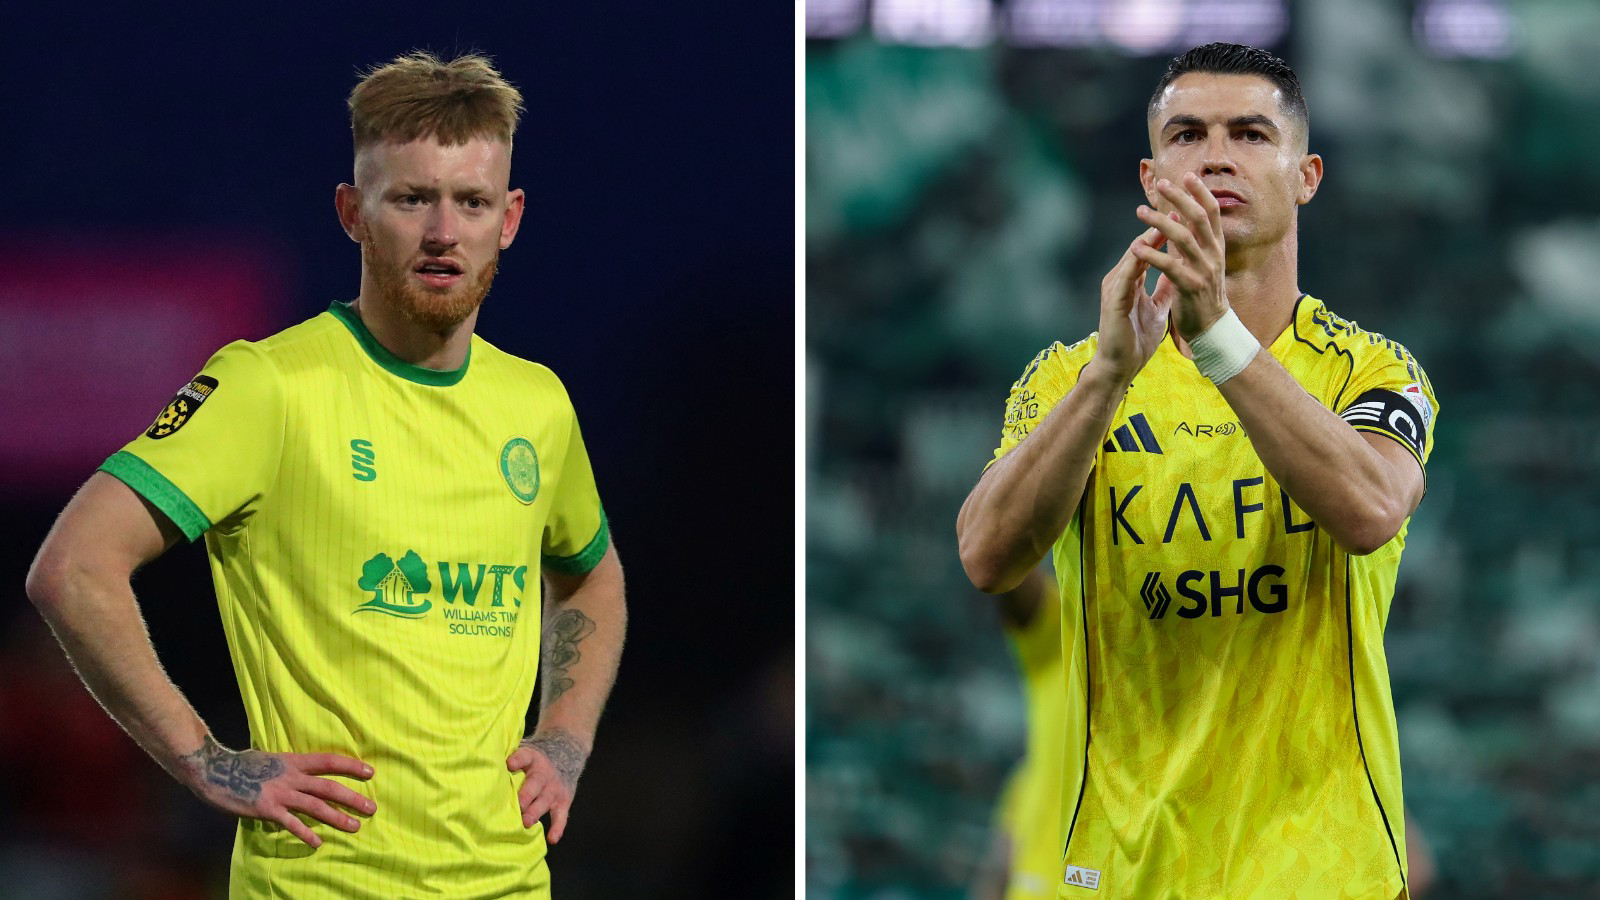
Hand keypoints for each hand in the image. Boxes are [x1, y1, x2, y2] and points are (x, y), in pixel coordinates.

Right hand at [179, 736, 374, 847]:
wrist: (215, 770)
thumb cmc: (243, 764)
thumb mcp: (273, 758)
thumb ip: (291, 766)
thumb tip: (305, 769)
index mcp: (294, 761)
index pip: (329, 761)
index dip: (351, 766)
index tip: (370, 772)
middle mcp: (292, 776)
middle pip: (329, 787)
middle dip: (353, 798)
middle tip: (372, 808)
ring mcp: (280, 793)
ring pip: (316, 806)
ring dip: (337, 817)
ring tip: (355, 826)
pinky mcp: (267, 809)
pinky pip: (291, 823)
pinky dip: (305, 833)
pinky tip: (318, 843)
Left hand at [507, 727, 589, 842]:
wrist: (565, 755)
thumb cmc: (533, 761)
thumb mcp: (523, 751)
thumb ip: (507, 756)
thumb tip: (479, 761)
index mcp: (532, 758)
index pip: (525, 756)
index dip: (518, 760)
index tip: (509, 764)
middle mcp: (544, 774)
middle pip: (535, 784)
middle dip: (525, 796)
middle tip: (517, 806)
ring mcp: (554, 788)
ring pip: (545, 801)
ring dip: (535, 812)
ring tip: (526, 823)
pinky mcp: (563, 801)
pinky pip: (561, 816)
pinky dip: (558, 827)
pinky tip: (552, 838)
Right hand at [1093, 224, 1173, 384]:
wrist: (1119, 367)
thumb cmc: (1136, 339)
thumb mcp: (1158, 308)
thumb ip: (1165, 289)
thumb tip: (1178, 271)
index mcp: (1131, 279)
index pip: (1150, 247)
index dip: (1167, 228)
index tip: (1185, 211)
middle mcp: (1120, 278)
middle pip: (1140, 243)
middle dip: (1157, 222)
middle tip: (1174, 201)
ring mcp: (1115, 287)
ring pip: (1133, 254)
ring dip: (1148, 236)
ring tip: (1165, 219)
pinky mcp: (1113, 300)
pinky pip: (1127, 275)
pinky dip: (1138, 260)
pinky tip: (1148, 249)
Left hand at [1133, 172, 1228, 339]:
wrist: (1211, 329)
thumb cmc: (1203, 295)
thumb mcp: (1205, 263)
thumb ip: (1196, 242)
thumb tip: (1185, 217)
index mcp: (1217, 248)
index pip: (1212, 213)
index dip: (1201, 192)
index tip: (1187, 175)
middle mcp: (1213, 255)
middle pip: (1198, 218)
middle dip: (1180, 198)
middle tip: (1162, 184)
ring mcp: (1203, 270)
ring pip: (1182, 238)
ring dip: (1159, 223)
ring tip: (1140, 212)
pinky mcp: (1190, 287)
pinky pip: (1169, 266)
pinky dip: (1152, 254)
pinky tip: (1136, 247)